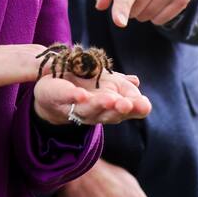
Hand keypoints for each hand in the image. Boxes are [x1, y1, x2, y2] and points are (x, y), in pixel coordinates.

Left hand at [33, 68, 150, 124]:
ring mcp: (75, 106)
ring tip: (109, 98)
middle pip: (110, 114)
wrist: (52, 90)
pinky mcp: (58, 97)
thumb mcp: (106, 82)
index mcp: (111, 106)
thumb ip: (121, 85)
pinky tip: (81, 94)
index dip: (136, 108)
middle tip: (128, 104)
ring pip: (89, 110)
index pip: (127, 109)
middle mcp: (95, 112)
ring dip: (99, 104)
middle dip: (119, 109)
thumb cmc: (85, 86)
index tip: (145, 105)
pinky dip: (74, 97)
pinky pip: (67, 98)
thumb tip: (136, 82)